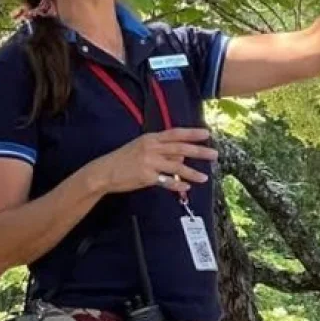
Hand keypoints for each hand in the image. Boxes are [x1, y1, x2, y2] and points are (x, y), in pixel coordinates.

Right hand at [91, 128, 217, 194]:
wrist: (104, 172)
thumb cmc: (123, 159)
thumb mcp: (141, 147)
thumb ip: (161, 149)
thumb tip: (181, 155)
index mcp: (151, 138)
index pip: (175, 133)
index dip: (192, 133)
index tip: (207, 134)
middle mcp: (151, 148)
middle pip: (180, 148)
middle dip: (199, 152)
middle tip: (214, 154)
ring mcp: (149, 162)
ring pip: (176, 167)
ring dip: (192, 173)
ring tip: (204, 177)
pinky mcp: (147, 177)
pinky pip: (166, 181)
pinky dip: (177, 185)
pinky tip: (186, 187)